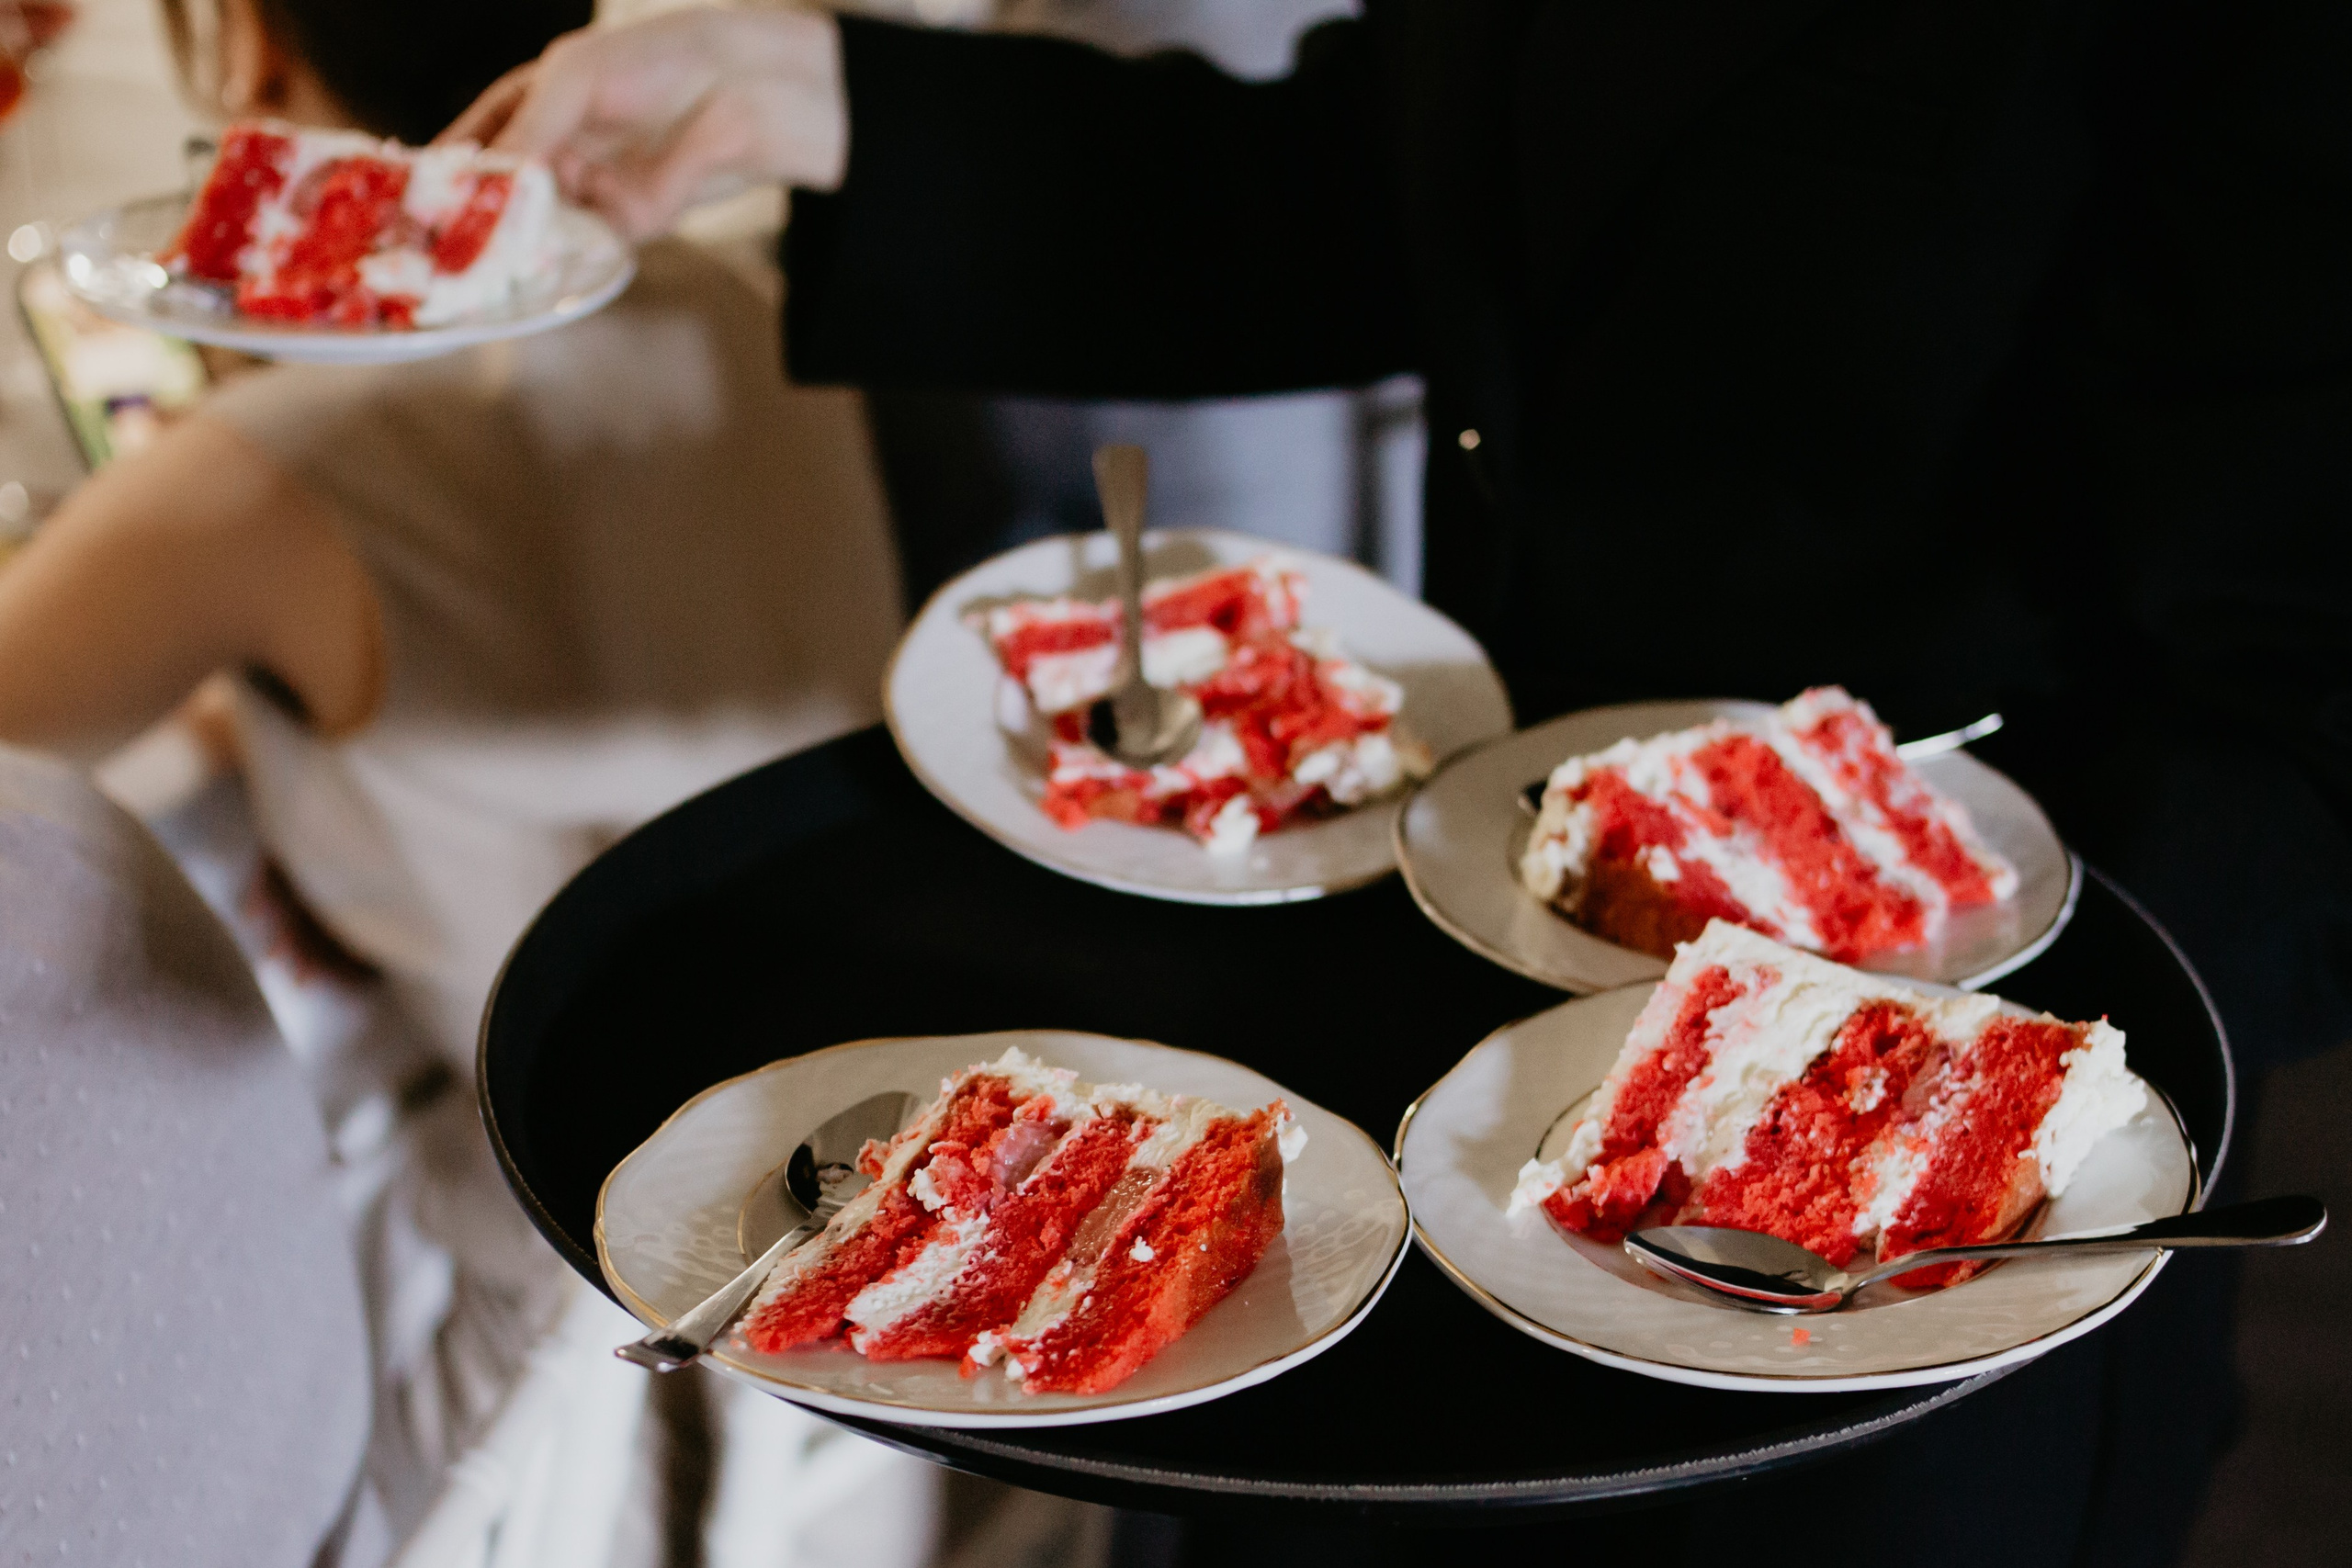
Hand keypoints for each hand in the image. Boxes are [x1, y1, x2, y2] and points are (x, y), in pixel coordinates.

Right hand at [442, 7, 847, 240]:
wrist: (746, 91)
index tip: (402, 206)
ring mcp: (588, 190)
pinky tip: (530, 272)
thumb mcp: (573, 80)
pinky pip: (584, 251)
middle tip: (426, 254)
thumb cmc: (656, 61)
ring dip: (508, 252)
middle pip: (497, 197)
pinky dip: (560, 261)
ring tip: (468, 272)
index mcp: (528, 107)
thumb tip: (479, 180)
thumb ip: (526, 129)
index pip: (469, 146)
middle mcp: (554, 152)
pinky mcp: (628, 224)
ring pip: (537, 231)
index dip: (437, 176)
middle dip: (465, 225)